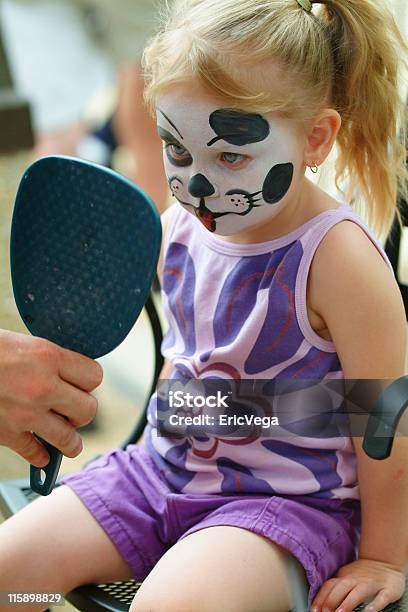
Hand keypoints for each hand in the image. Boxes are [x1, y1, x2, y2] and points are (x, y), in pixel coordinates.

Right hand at [0, 329, 102, 466]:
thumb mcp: (22, 343)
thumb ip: (47, 360)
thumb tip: (66, 373)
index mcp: (48, 357)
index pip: (94, 376)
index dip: (89, 380)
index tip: (82, 383)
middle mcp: (42, 387)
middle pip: (88, 409)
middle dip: (83, 410)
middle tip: (73, 409)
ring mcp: (26, 414)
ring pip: (70, 439)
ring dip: (70, 440)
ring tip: (68, 439)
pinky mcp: (7, 434)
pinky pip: (36, 454)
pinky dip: (40, 456)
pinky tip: (40, 452)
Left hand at [310, 558, 405, 611]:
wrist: (384, 562)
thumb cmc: (361, 575)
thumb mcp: (345, 578)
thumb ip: (335, 589)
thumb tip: (320, 604)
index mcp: (344, 577)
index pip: (329, 586)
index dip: (321, 598)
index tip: (314, 610)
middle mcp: (356, 579)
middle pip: (341, 588)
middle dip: (331, 601)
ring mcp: (372, 584)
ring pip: (359, 592)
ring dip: (348, 603)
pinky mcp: (388, 590)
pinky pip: (382, 597)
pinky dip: (375, 605)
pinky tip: (369, 611)